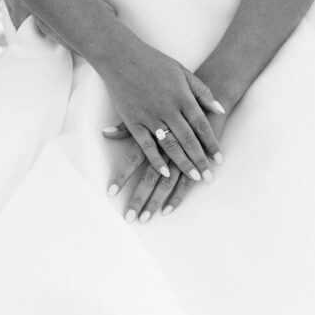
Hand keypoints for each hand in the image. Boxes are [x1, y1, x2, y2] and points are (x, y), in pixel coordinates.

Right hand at [97, 37, 224, 181]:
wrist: (122, 57)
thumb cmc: (154, 62)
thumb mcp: (183, 71)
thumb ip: (202, 91)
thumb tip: (219, 108)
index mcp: (182, 96)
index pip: (201, 124)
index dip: (211, 142)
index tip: (219, 159)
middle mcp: (168, 109)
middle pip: (188, 139)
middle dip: (200, 160)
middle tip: (209, 177)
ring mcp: (150, 117)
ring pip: (170, 145)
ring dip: (183, 163)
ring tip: (193, 178)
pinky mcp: (133, 121)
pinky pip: (145, 145)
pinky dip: (155, 159)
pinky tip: (164, 172)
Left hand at [106, 106, 227, 222]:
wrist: (209, 95)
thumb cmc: (173, 102)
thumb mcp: (149, 107)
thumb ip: (127, 125)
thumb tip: (105, 133)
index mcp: (152, 135)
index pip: (132, 160)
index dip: (122, 176)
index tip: (111, 192)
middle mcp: (166, 148)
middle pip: (149, 178)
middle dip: (138, 198)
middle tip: (128, 218)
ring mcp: (183, 156)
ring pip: (167, 184)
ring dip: (155, 203)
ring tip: (144, 219)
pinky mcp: (198, 161)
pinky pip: (187, 183)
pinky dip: (177, 197)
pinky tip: (167, 211)